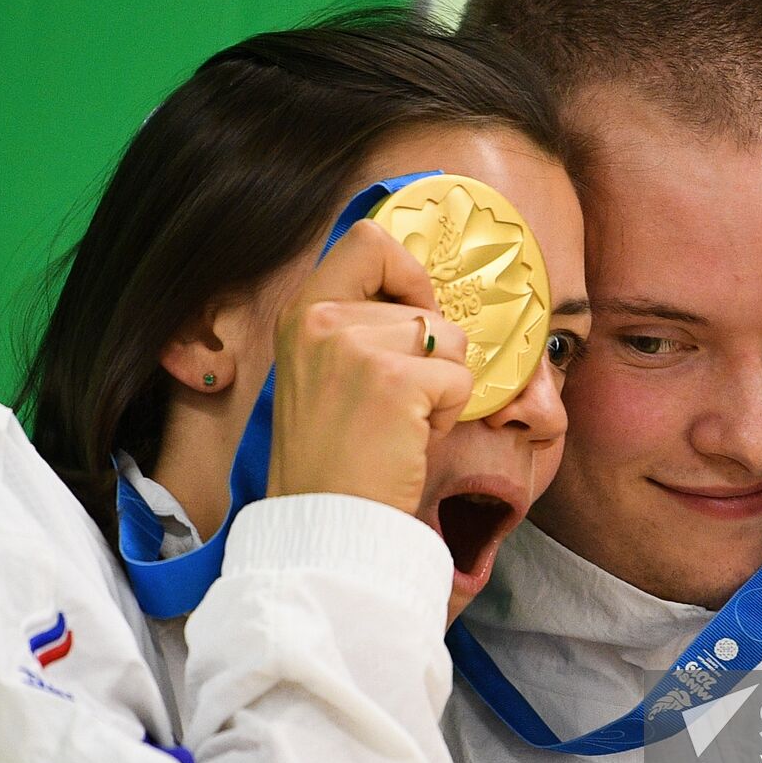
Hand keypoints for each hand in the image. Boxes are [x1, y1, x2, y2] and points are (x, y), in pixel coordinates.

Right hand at [268, 220, 471, 514]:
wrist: (326, 522)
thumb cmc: (336, 457)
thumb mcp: (324, 372)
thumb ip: (358, 328)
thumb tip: (422, 300)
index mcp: (302, 312)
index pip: (367, 240)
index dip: (407, 270)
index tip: (414, 310)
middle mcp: (321, 320)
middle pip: (425, 304)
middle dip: (430, 356)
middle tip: (395, 404)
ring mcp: (356, 347)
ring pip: (450, 341)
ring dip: (441, 386)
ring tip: (398, 423)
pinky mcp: (395, 380)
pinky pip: (459, 377)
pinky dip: (448, 413)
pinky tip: (409, 438)